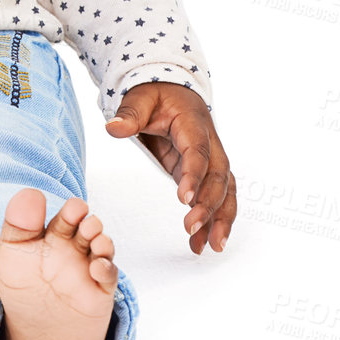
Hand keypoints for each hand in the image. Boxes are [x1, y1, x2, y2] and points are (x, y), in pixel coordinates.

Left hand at [104, 84, 234, 254]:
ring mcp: (210, 160)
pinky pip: (214, 198)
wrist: (172, 91)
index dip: (194, 175)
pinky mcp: (204, 173)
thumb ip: (129, 115)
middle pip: (219, 177)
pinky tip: (203, 244)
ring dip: (221, 219)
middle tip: (190, 228)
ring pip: (225, 191)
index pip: (198, 153)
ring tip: (211, 247)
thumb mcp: (139, 99)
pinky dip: (212, 221)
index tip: (183, 199)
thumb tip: (113, 128)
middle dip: (209, 204)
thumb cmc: (155, 94)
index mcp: (194, 125)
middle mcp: (210, 144)